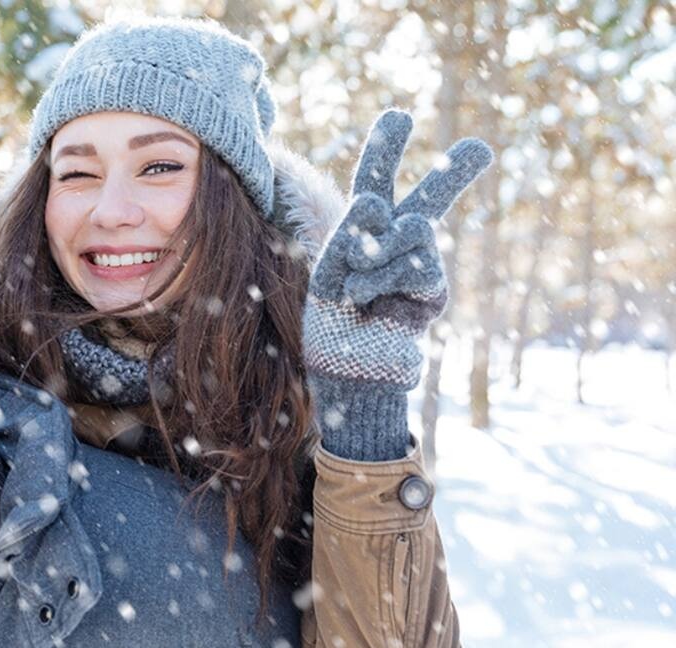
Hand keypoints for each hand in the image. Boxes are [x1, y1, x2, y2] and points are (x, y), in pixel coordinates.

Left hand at [304, 110, 492, 393]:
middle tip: (481, 148)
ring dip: (374, 256)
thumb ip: (350, 234)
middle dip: (455, 170)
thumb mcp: (327, 271)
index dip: (386, 150)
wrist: (347, 369)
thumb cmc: (332, 322)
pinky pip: (417, 263)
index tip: (400, 116)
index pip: (376, 183)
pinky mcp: (433, 293)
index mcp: (367, 232)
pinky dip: (384, 278)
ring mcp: (420, 266)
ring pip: (414, 226)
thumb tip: (379, 204)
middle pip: (429, 197)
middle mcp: (397, 244)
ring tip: (357, 290)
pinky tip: (369, 300)